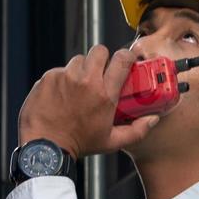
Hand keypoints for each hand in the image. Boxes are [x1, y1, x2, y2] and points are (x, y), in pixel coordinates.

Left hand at [17, 45, 161, 157]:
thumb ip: (136, 130)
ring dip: (80, 69)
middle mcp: (86, 81)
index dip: (126, 55)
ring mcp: (65, 77)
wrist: (45, 147)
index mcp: (105, 94)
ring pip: (77, 60)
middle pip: (99, 50)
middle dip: (101, 58)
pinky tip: (60, 94)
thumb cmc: (78, 145)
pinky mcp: (48, 78)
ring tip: (77, 86)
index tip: (125, 59)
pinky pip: (59, 70)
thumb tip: (153, 119)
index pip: (122, 60)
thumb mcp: (111, 142)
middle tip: (99, 70)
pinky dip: (61, 79)